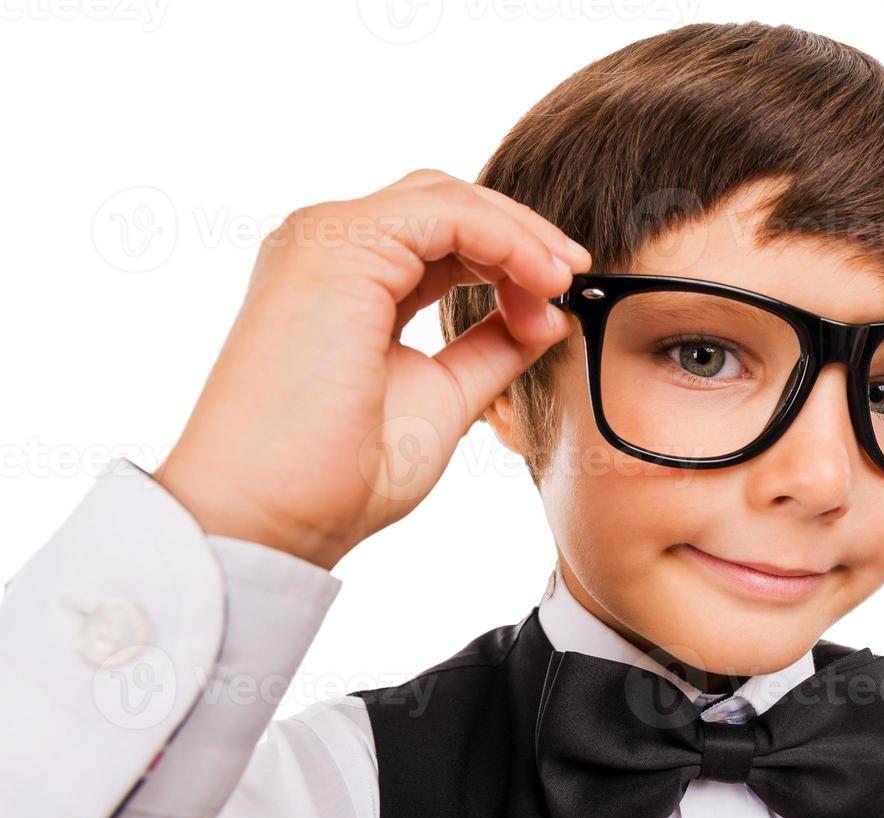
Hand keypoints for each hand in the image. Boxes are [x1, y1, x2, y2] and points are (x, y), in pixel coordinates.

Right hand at [153, 169, 589, 569]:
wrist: (269, 516)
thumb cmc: (337, 476)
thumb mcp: (442, 398)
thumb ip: (491, 350)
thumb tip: (549, 316)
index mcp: (347, 282)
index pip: (441, 235)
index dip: (510, 258)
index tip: (560, 300)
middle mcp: (328, 248)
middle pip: (445, 202)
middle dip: (521, 233)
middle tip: (575, 273)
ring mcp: (325, 240)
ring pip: (448, 197)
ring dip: (519, 233)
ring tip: (563, 279)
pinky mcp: (336, 245)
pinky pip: (445, 212)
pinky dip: (504, 237)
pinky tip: (541, 278)